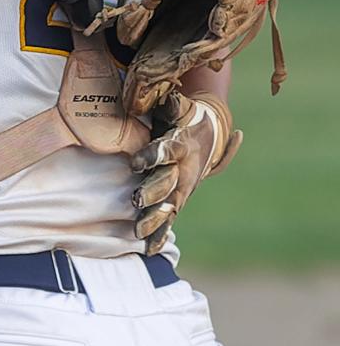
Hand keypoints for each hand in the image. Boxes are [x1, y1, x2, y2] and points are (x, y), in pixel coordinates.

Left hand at [131, 91, 240, 253]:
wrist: (211, 134)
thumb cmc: (188, 118)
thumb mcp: (182, 108)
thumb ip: (172, 104)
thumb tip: (166, 94)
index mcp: (181, 146)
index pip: (165, 151)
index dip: (152, 156)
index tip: (135, 163)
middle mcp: (183, 170)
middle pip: (166, 183)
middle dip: (151, 193)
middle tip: (134, 200)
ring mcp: (182, 189)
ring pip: (168, 206)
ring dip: (153, 219)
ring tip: (138, 232)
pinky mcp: (178, 200)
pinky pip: (170, 220)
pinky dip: (161, 235)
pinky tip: (149, 251)